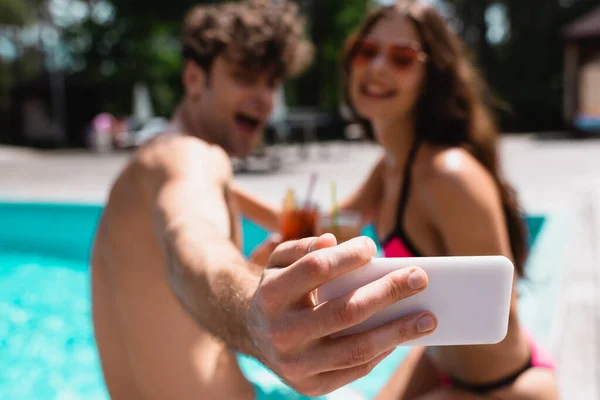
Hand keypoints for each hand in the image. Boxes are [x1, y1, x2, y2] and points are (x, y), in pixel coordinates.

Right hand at [246, 234, 436, 396]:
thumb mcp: (279, 262)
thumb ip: (302, 247)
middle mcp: (281, 332)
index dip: (349, 256)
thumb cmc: (278, 290)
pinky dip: (382, 351)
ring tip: (428, 319)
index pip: (317, 269)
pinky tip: (402, 336)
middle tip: (420, 278)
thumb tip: (333, 242)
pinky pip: (355, 368)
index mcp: (271, 294)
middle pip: (345, 310)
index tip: (374, 246)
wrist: (254, 334)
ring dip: (399, 332)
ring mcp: (296, 364)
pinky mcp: (310, 386)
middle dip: (388, 292)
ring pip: (356, 347)